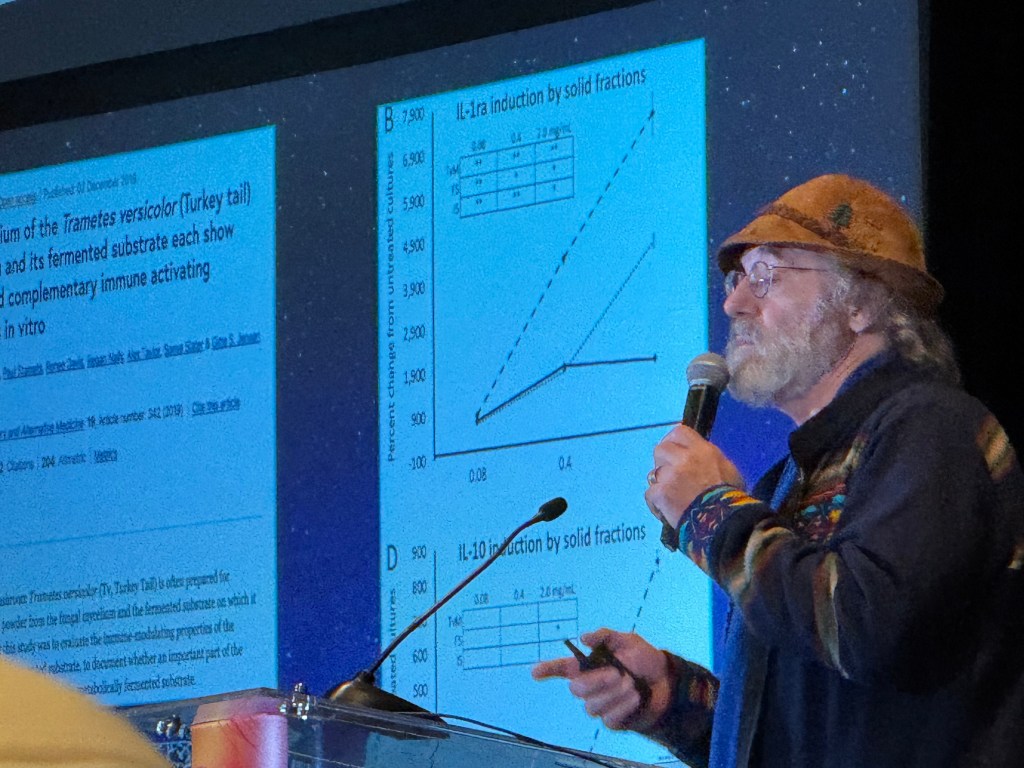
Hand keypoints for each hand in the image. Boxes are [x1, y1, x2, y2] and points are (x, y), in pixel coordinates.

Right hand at [531, 628, 671, 730]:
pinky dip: (624, 707)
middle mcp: (590, 687)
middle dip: (597, 681)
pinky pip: (609, 719)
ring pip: (592, 706)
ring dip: (615, 694)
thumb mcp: (628, 640)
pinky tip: (635, 698)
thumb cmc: (644, 659)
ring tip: (632, 684)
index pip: (561, 668)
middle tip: (618, 674)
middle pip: (576, 690)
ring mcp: (600, 705)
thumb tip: (584, 638)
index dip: (547, 670)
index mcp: (589, 666)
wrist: (666, 682)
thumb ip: (606, 636)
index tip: (535, 672)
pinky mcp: (612, 720)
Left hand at [644, 424, 742, 529]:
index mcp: (702, 450)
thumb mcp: (728, 470)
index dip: (673, 441)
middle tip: (670, 476)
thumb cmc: (731, 498)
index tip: (673, 451)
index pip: (679, 432)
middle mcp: (684, 458)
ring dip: (660, 484)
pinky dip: (655, 504)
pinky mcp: (660, 493)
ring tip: (670, 497)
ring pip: (653, 473)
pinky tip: (664, 512)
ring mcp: (670, 475)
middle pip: (661, 449)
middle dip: (662, 462)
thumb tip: (701, 459)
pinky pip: (650, 494)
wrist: (723, 521)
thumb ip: (710, 459)